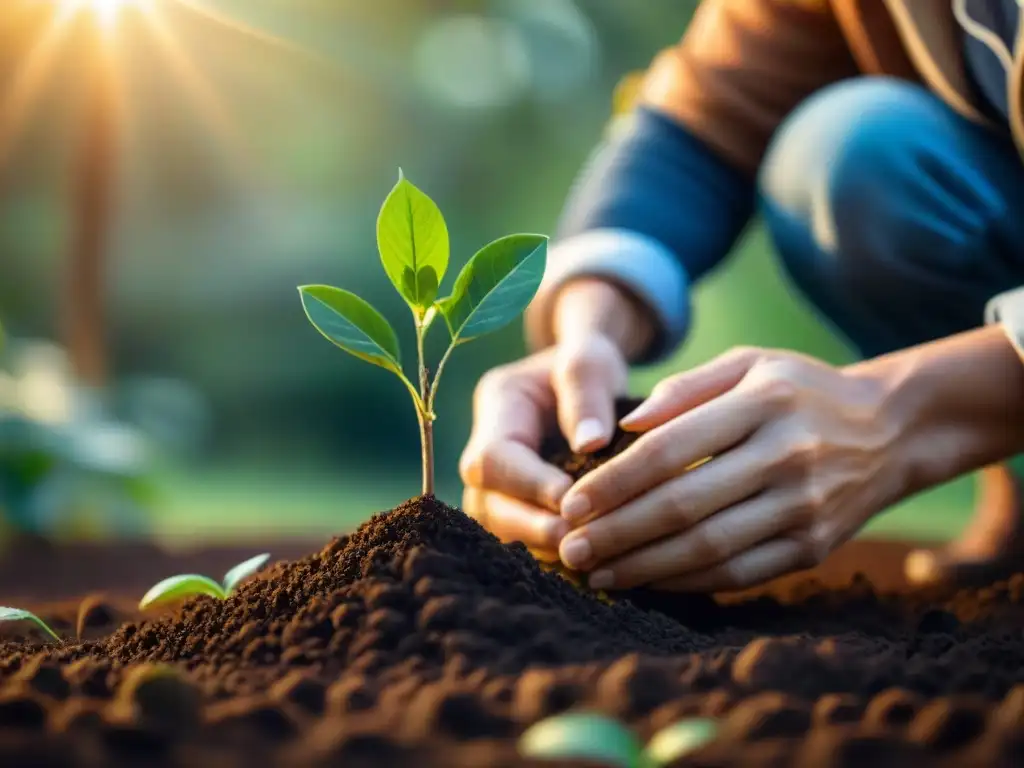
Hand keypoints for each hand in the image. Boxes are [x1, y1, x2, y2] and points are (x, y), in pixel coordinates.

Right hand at [460, 334, 628, 559]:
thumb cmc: (587, 363)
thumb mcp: (590, 359)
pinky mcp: (514, 507)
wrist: (583, 377)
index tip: (573, 501)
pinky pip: (521, 540)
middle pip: (487, 503)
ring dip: (540, 548)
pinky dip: (549, 555)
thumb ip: (587, 391)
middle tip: (577, 543)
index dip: (528, 485)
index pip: (494, 459)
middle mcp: (485, 450)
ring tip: (584, 560)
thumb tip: (591, 444)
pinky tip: (586, 566)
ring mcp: (495, 484)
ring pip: (500, 530)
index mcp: (497, 407)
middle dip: (530, 528)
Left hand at [555, 346, 908, 590]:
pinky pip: (741, 573)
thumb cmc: (802, 390)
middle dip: (617, 532)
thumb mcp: (750, 364)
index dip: (614, 482)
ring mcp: (805, 507)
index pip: (670, 450)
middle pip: (683, 505)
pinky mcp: (815, 547)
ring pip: (709, 547)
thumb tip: (625, 427)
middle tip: (569, 549)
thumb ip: (686, 389)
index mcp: (763, 403)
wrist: (892, 429)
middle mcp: (786, 456)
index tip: (570, 503)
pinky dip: (689, 582)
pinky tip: (649, 582)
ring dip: (644, 566)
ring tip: (597, 573)